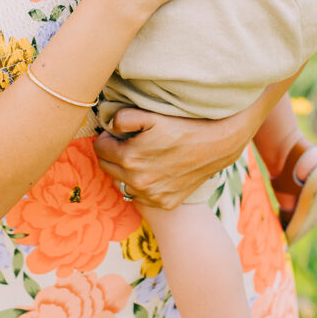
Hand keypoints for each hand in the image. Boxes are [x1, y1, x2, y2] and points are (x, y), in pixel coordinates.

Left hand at [94, 74, 296, 207]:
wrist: (217, 144)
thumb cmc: (183, 126)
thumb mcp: (151, 115)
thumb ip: (122, 118)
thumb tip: (109, 126)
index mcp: (129, 158)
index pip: (100, 149)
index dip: (107, 138)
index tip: (117, 134)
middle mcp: (138, 181)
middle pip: (107, 168)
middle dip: (113, 155)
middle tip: (127, 144)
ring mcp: (152, 195)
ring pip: (122, 183)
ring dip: (125, 172)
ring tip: (141, 157)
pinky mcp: (165, 203)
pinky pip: (141, 196)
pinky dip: (143, 186)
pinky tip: (155, 171)